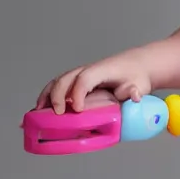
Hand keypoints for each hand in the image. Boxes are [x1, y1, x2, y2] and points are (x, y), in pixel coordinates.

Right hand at [36, 50, 152, 114]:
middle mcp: (88, 70)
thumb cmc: (136, 75)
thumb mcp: (139, 84)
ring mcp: (82, 73)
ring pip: (58, 81)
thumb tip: (135, 97)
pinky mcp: (78, 80)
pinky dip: (48, 96)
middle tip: (58, 114)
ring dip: (47, 96)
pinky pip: (60, 85)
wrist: (137, 64)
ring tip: (39, 113)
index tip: (78, 109)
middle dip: (57, 96)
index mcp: (102, 70)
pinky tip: (41, 109)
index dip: (77, 93)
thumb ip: (135, 91)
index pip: (84, 79)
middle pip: (66, 78)